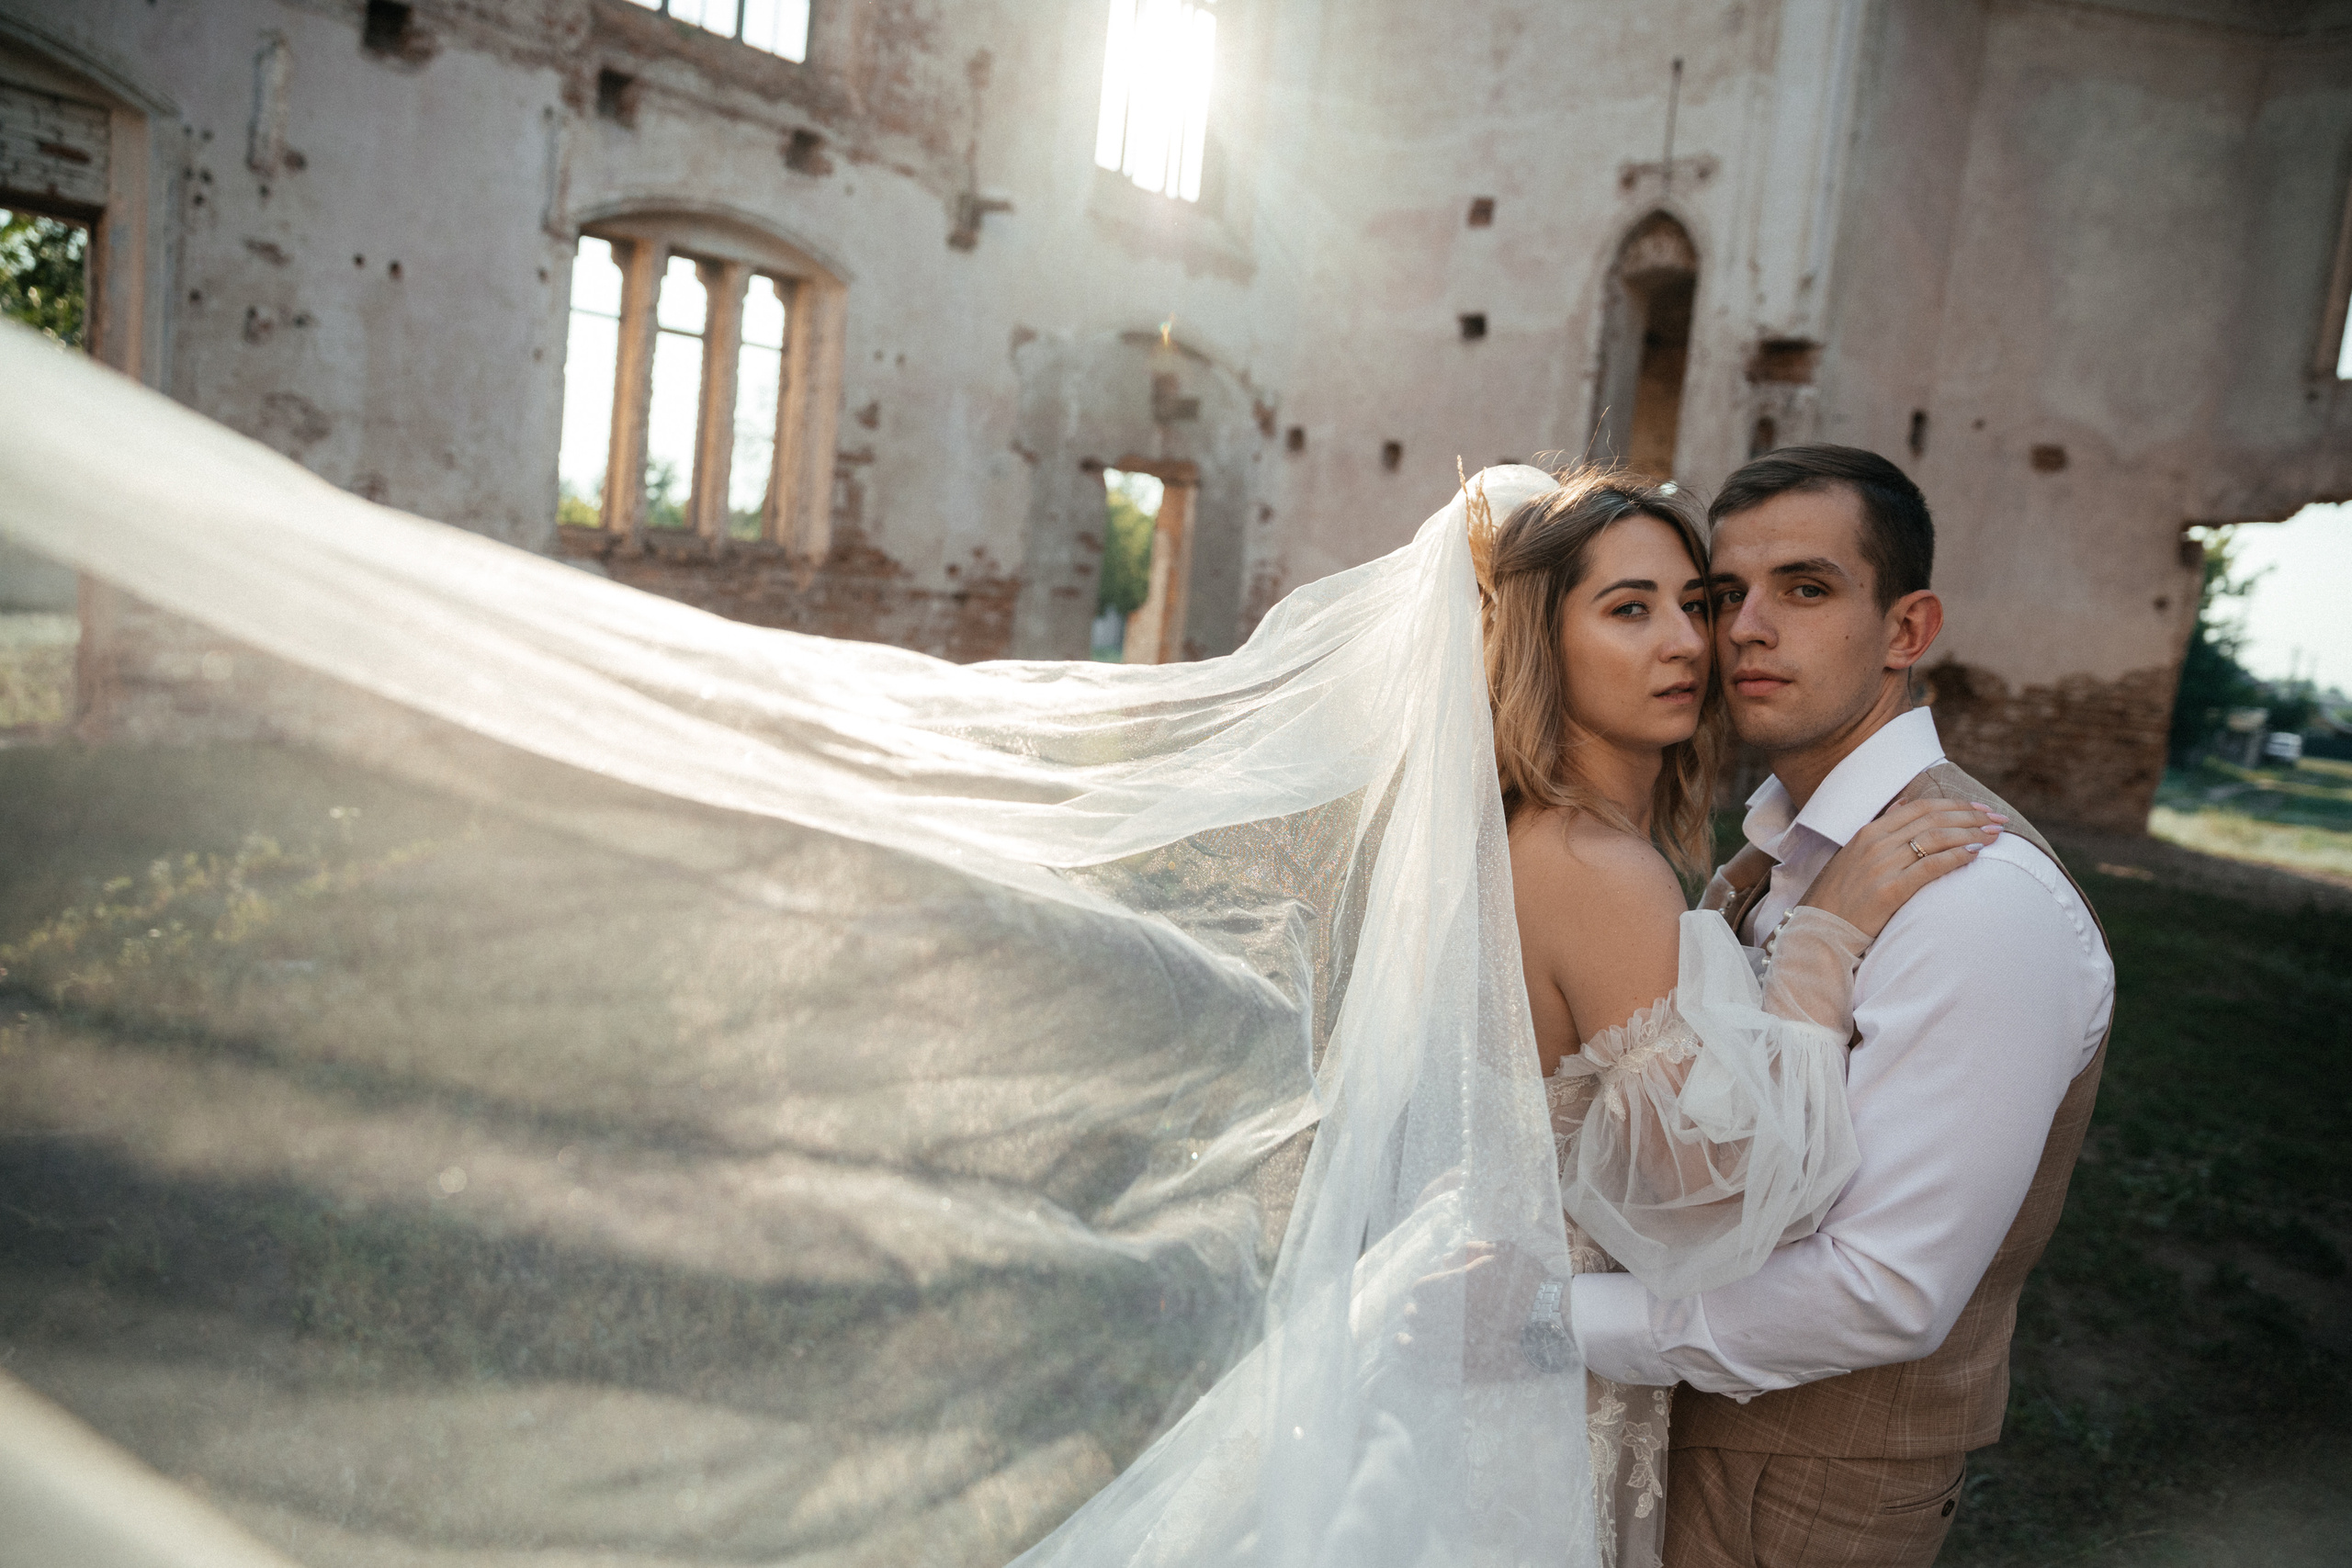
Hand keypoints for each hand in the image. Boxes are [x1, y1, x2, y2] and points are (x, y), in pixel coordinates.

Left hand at [1396, 1239, 1556, 1381]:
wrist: (1555, 1321)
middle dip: (1417, 1313)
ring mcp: (1459, 1346)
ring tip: (1402, 1341)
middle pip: (1417, 1317)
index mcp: (1456, 1286)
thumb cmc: (1530, 1283)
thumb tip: (1445, 1259)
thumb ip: (1470, 1250)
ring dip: (1407, 1343)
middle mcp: (1451, 1317)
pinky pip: (1435, 1374)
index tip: (1429, 1293)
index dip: (1424, 1290)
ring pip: (1417, 1347)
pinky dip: (1420, 1370)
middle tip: (1418, 1315)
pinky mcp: (1471, 1370)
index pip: (1421, 1289)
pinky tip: (1414, 1367)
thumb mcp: (1503, 1252)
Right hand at [1799, 800, 2004, 938]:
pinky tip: (1975, 854)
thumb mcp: (1856, 853)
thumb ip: (1883, 827)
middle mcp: (1876, 843)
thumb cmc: (1843, 894)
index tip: (1980, 809)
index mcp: (1869, 831)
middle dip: (1971, 817)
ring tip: (1994, 836)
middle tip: (1998, 820)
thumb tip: (1906, 802)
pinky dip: (1956, 857)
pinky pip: (1930, 866)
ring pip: (1936, 839)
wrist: (1821, 929)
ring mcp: (1882, 866)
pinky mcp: (1889, 890)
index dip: (1955, 805)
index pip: (1921, 808)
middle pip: (1933, 819)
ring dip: (1970, 834)